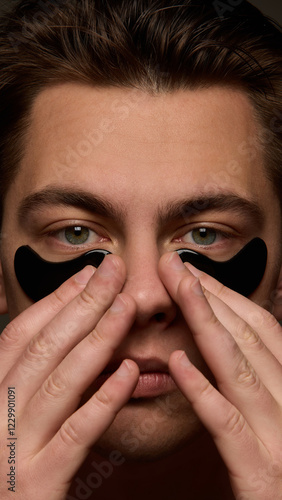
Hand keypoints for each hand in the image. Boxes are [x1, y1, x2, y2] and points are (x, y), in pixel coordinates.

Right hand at [0, 255, 138, 498]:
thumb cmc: (4, 464)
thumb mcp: (5, 415)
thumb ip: (24, 377)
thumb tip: (60, 331)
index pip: (21, 336)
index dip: (55, 301)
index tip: (88, 274)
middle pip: (44, 349)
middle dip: (83, 305)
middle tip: (114, 271)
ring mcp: (12, 451)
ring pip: (61, 383)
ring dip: (98, 339)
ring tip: (127, 307)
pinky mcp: (36, 486)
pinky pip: (75, 435)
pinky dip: (104, 400)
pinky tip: (130, 372)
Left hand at [159, 252, 281, 498]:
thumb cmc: (281, 464)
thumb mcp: (277, 415)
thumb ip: (257, 381)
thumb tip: (233, 342)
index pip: (261, 329)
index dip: (227, 296)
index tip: (194, 273)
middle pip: (247, 338)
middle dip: (209, 296)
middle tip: (174, 265)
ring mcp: (280, 438)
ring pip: (240, 368)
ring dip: (206, 323)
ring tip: (179, 290)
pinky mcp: (262, 474)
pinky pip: (229, 425)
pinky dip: (204, 391)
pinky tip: (177, 365)